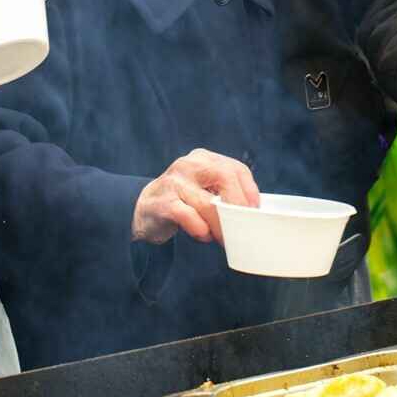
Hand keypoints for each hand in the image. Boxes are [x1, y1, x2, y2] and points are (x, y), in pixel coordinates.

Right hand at [132, 149, 259, 244]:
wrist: (142, 208)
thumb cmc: (182, 201)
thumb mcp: (204, 188)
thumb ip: (224, 193)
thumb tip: (252, 213)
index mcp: (203, 158)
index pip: (235, 168)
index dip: (250, 191)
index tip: (254, 211)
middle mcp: (189, 165)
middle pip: (225, 178)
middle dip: (238, 205)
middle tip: (243, 226)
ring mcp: (174, 182)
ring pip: (208, 203)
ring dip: (221, 224)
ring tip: (223, 237)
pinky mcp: (162, 202)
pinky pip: (188, 216)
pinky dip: (200, 229)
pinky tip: (203, 234)